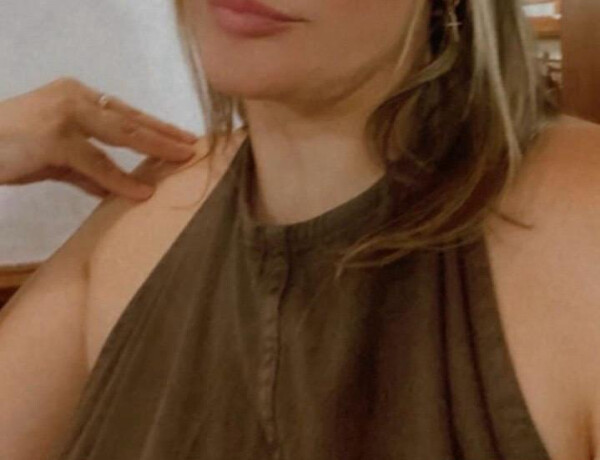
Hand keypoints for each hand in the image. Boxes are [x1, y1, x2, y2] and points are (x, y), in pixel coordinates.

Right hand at [0, 77, 199, 199]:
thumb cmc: (10, 150)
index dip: (155, 125)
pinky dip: (121, 179)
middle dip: (165, 134)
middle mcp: (74, 98)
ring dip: (156, 148)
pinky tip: (142, 191)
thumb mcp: (56, 158)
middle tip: (193, 146)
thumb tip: (118, 190)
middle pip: (131, 120)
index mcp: (76, 96)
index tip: (181, 136)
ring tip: (182, 159)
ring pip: (122, 134)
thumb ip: (87, 170)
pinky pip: (97, 162)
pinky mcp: (56, 139)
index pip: (126, 112)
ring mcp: (65, 115)